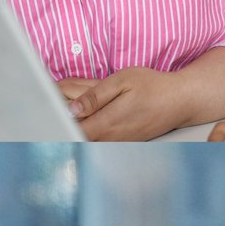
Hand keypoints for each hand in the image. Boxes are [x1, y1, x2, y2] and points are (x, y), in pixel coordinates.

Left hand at [59, 67, 187, 139]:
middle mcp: (109, 138)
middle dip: (61, 124)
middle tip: (49, 112)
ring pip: (86, 141)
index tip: (44, 110)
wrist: (180, 101)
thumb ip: (95, 96)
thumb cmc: (152, 86)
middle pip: (74, 137)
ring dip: (73, 129)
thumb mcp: (121, 81)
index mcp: (106, 122)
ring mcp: (116, 144)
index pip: (69, 128)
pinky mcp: (122, 144)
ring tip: (65, 115)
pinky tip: (85, 121)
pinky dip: (88, 133)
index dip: (54, 120)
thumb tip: (72, 110)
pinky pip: (98, 142)